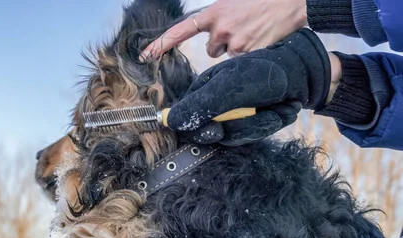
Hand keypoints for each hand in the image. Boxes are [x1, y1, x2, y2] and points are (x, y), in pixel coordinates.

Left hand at [141, 0, 306, 58]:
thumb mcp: (233, 2)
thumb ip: (218, 18)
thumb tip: (212, 35)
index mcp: (213, 13)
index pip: (179, 31)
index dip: (160, 44)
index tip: (145, 56)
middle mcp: (220, 28)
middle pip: (212, 50)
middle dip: (224, 43)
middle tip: (243, 28)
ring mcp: (235, 42)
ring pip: (229, 56)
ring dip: (239, 48)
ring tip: (255, 31)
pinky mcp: (250, 54)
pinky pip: (243, 62)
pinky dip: (252, 54)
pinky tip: (262, 39)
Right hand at [167, 29, 331, 144]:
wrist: (301, 74)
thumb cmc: (263, 74)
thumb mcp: (229, 88)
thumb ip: (200, 106)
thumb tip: (171, 123)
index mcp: (202, 91)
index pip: (185, 121)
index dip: (200, 131)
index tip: (216, 131)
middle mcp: (214, 105)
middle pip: (210, 135)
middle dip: (237, 128)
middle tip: (253, 113)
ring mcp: (232, 116)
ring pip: (234, 138)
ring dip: (257, 126)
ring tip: (272, 109)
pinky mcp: (249, 124)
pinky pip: (252, 136)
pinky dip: (267, 125)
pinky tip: (277, 111)